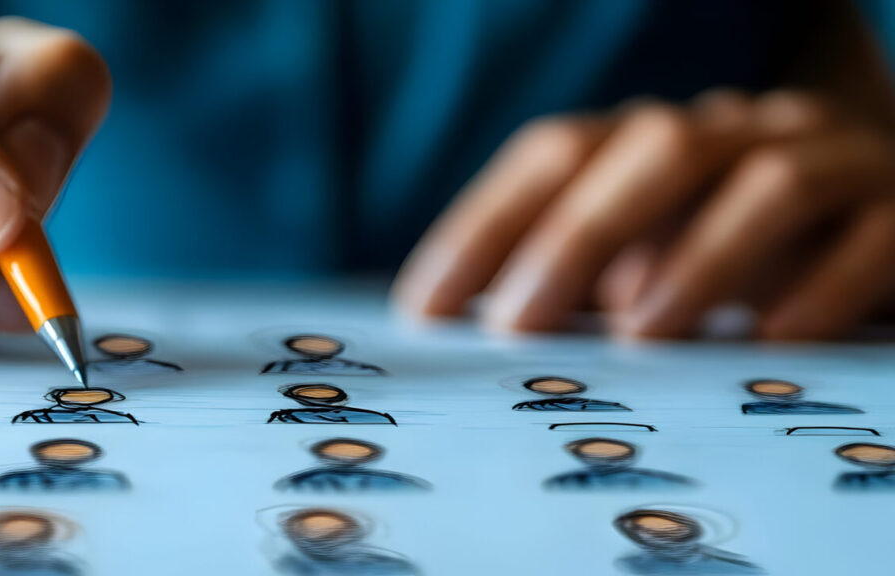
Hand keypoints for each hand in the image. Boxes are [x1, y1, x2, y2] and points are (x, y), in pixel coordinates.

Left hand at [394, 90, 894, 339]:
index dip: (484, 224)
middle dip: (575, 236)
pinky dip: (819, 289)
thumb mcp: (654, 256)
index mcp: (659, 140)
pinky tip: (770, 343)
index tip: (424, 308)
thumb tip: (495, 327)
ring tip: (641, 336)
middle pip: (650, 150)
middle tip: (517, 325)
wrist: (880, 216)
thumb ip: (586, 283)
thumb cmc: (745, 250)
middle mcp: (738, 133)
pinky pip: (870, 237)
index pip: (557, 155)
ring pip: (767, 181)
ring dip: (697, 260)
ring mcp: (829, 160)